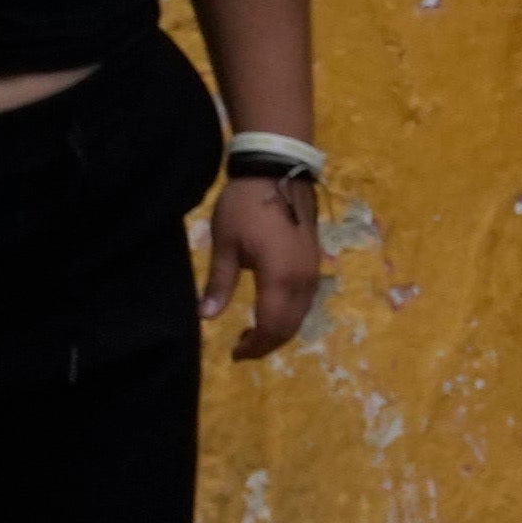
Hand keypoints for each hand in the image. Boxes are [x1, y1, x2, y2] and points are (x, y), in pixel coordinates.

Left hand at [203, 171, 323, 360]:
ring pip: (302, 313)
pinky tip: (272, 308)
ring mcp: (313, 269)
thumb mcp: (225, 244)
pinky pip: (307, 298)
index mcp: (280, 277)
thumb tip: (206, 317)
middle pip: (291, 325)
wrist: (277, 169)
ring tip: (255, 332)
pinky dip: (290, 312)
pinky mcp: (315, 259)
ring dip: (281, 329)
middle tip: (243, 348)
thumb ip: (219, 283)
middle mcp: (303, 279)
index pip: (272, 326)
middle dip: (268, 343)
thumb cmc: (246, 205)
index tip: (234, 353)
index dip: (255, 346)